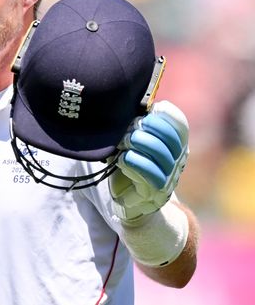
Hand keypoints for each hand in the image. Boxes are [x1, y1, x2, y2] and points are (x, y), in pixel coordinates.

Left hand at [109, 100, 188, 221]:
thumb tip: (131, 103)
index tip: (153, 108)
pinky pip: (150, 176)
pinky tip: (123, 159)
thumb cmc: (130, 165)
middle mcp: (176, 161)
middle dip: (152, 128)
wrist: (128, 201)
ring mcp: (168, 178)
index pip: (181, 127)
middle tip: (132, 126)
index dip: (169, 115)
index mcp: (174, 145)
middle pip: (171, 140)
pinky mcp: (154, 193)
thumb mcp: (134, 143)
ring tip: (125, 141)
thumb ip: (136, 126)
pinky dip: (136, 164)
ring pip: (162, 157)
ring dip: (141, 144)